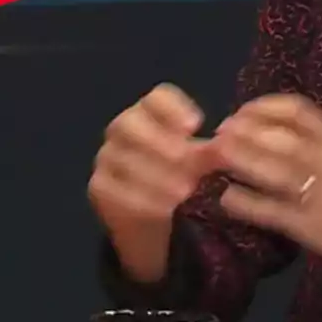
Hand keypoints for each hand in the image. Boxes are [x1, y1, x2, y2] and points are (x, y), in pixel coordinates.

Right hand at [89, 83, 218, 225]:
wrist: (157, 223)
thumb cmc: (180, 180)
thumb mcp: (197, 165)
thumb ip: (207, 155)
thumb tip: (223, 148)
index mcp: (149, 114)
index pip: (155, 98)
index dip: (173, 108)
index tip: (196, 125)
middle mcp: (121, 131)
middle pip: (130, 123)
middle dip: (160, 141)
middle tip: (186, 160)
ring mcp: (106, 159)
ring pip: (122, 158)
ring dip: (156, 174)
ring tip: (184, 190)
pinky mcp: (99, 189)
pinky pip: (114, 190)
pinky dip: (142, 199)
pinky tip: (165, 209)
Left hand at [213, 94, 321, 265]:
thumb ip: (306, 134)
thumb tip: (254, 120)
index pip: (295, 109)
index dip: (261, 108)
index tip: (239, 112)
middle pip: (280, 139)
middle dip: (243, 132)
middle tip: (219, 133)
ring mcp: (320, 194)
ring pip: (274, 172)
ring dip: (241, 160)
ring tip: (216, 155)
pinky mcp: (309, 225)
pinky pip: (272, 211)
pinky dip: (245, 202)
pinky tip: (226, 196)